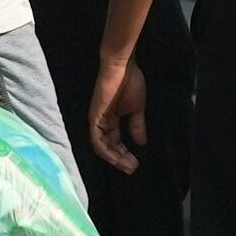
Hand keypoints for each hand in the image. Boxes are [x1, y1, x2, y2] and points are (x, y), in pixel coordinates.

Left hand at [87, 57, 147, 172]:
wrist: (123, 67)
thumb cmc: (130, 82)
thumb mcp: (136, 109)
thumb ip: (136, 125)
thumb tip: (141, 143)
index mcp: (111, 119)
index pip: (115, 142)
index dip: (124, 154)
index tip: (135, 164)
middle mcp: (102, 121)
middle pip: (108, 146)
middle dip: (120, 159)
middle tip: (132, 169)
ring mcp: (97, 119)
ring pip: (101, 146)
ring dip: (113, 158)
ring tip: (127, 166)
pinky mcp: (94, 116)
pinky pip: (96, 138)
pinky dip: (105, 150)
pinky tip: (115, 158)